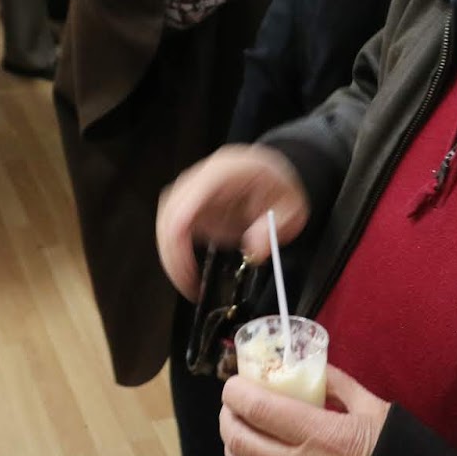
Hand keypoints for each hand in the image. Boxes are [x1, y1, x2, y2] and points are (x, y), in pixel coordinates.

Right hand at [156, 145, 308, 300]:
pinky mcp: (188, 206)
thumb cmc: (276, 185)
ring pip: (165, 222)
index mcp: (224, 172)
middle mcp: (200, 178)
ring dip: (172, 255)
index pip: (190, 198)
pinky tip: (188, 271)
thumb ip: (274, 228)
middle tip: (189, 284)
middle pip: (170, 213)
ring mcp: (190, 192)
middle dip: (173, 253)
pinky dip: (176, 253)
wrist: (270, 174)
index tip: (187, 264)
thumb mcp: (292, 207)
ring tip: (189, 282)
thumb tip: (254, 251)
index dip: (181, 234)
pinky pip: (170, 230)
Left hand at [220, 368, 391, 455]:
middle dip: (227, 417)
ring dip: (233, 445)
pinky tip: (255, 454)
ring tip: (241, 429)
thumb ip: (337, 383)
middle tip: (232, 404)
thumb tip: (311, 364)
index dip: (236, 392)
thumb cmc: (391, 445)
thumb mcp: (370, 407)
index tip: (235, 382)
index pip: (258, 410)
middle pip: (240, 440)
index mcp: (322, 434)